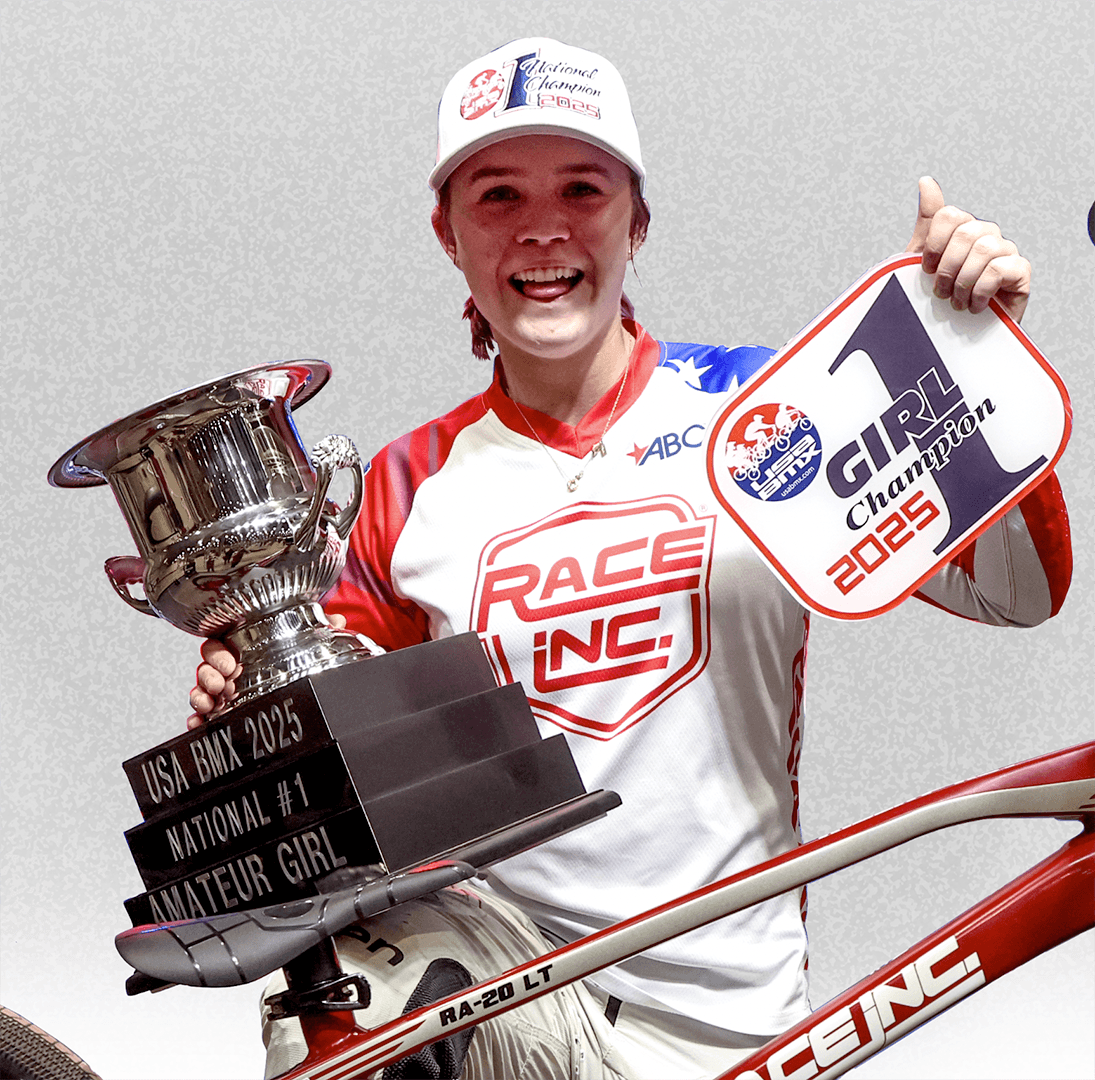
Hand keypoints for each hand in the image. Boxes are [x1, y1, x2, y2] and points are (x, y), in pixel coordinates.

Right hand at [184, 613, 349, 728]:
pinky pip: (202, 716)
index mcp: (242, 649)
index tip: (230, 664)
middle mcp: (229, 670)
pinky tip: (197, 724)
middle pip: (207, 666)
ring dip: (200, 696)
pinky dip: (197, 720)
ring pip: (201, 690)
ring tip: (210, 704)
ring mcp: (223, 692)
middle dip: (208, 675)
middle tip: (222, 684)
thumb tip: (337, 619)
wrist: (298, 703)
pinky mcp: (222, 713)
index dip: (218, 653)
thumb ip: (317, 629)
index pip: (219, 644)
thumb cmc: (291, 663)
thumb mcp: (304, 645)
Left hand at [905, 177, 1029, 323]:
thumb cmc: (943, 298)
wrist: (959, 335)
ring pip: (983, 249)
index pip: (948, 215)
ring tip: (958, 302)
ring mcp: (1006, 252)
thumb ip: (928, 222)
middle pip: (965, 232)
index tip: (926, 270)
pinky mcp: (1020, 272)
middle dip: (947, 268)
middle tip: (941, 292)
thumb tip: (926, 181)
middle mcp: (987, 235)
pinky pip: (999, 269)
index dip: (933, 244)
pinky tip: (976, 305)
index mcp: (964, 230)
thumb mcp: (922, 262)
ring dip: (963, 282)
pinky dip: (980, 290)